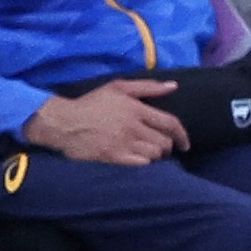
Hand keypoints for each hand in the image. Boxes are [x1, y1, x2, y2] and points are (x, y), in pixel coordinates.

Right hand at [25, 78, 184, 164]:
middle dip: (167, 146)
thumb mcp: (118, 87)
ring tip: (149, 152)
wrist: (65, 122)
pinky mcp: (115, 158)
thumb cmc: (92, 103)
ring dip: (156, 155)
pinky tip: (140, 160)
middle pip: (164, 142)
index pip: (170, 123)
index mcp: (136, 109)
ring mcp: (124, 143)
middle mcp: (133, 127)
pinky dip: (145, 163)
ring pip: (154, 155)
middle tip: (161, 147)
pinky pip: (141, 164)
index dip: (182, 135)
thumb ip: (147, 87)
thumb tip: (173, 86)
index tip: (185, 144)